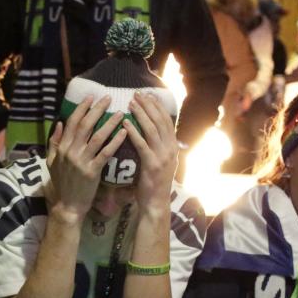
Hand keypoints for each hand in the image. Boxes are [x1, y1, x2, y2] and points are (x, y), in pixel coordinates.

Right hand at [45, 95, 126, 221]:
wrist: (68, 206)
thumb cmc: (62, 184)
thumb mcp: (52, 162)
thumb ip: (54, 143)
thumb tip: (59, 123)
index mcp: (62, 147)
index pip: (72, 122)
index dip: (82, 108)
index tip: (91, 97)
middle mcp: (71, 152)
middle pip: (85, 125)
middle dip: (97, 109)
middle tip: (108, 98)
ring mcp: (81, 162)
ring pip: (97, 137)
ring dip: (109, 123)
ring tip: (121, 113)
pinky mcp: (92, 172)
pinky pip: (105, 153)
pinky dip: (115, 142)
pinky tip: (124, 133)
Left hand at [123, 92, 178, 208]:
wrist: (156, 203)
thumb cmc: (153, 184)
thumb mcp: (160, 162)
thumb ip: (157, 147)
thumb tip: (150, 132)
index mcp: (173, 147)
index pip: (166, 121)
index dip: (158, 107)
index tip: (148, 95)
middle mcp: (170, 149)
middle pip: (160, 121)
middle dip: (149, 105)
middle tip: (138, 93)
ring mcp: (162, 157)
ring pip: (152, 129)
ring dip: (141, 114)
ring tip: (131, 103)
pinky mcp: (152, 165)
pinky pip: (142, 144)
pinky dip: (134, 132)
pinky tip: (125, 123)